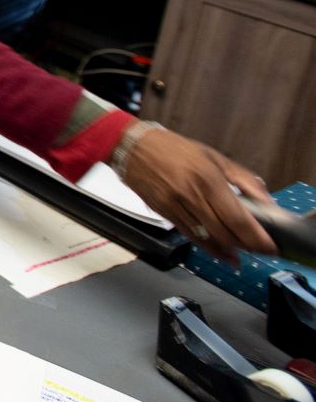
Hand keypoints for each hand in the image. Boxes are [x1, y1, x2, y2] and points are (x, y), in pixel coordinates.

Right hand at [118, 126, 274, 260]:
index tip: (268, 245)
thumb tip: (265, 200)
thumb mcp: (214, 156)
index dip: (255, 237)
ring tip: (241, 255)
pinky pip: (189, 236)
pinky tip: (220, 252)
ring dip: (227, 250)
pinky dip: (208, 247)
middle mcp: (192, 195)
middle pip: (224, 233)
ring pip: (207, 238)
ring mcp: (175, 206)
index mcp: (208, 178)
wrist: (132, 147)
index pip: (237, 218)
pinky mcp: (164, 213)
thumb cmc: (173, 148)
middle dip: (245, 246)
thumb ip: (243, 178)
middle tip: (258, 249)